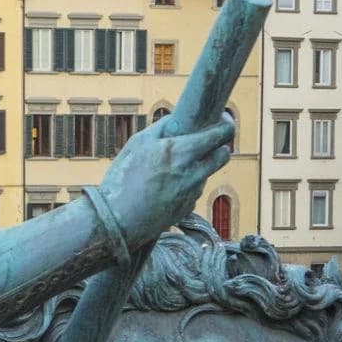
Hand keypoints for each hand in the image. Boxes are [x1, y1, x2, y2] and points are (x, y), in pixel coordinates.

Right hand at [96, 114, 236, 249]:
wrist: (115, 221)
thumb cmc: (121, 180)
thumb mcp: (136, 144)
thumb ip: (161, 128)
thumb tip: (176, 119)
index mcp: (181, 151)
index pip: (221, 134)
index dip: (226, 125)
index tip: (222, 121)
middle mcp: (193, 172)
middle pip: (223, 155)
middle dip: (219, 146)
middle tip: (205, 144)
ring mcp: (193, 192)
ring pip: (206, 173)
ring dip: (198, 167)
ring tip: (172, 170)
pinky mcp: (187, 208)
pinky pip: (194, 191)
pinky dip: (186, 186)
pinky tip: (164, 188)